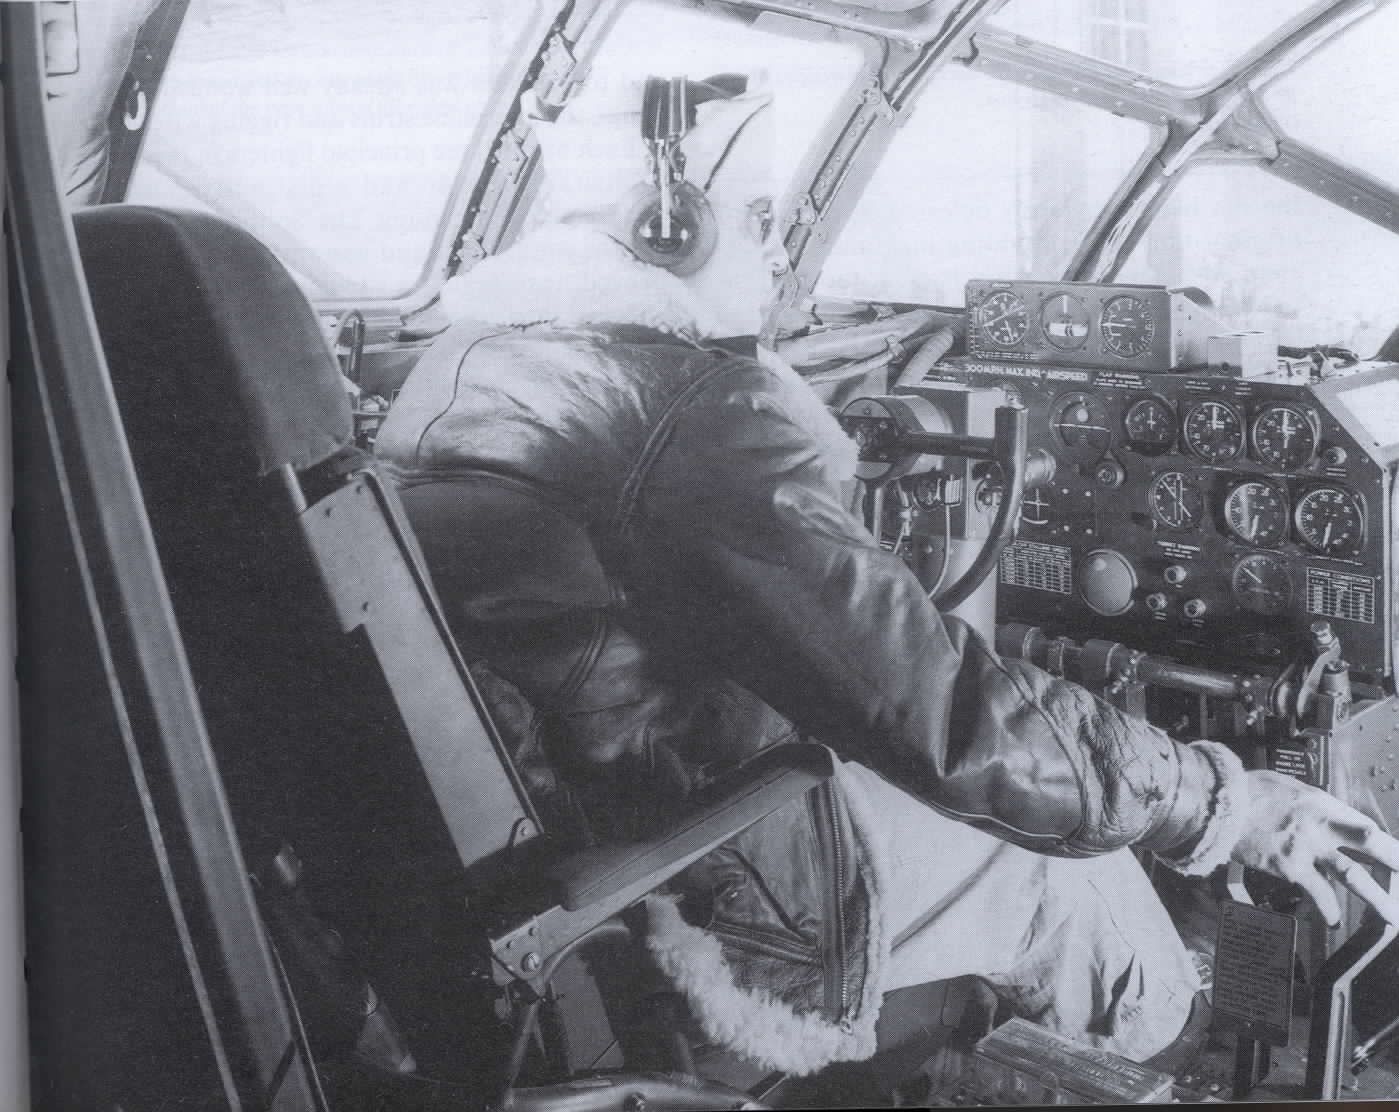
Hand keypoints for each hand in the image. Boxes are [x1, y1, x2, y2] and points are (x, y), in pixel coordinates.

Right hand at [1232, 770, 1398, 927]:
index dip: (1383, 842)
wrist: (1218, 803)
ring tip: (1393, 916)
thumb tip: (1324, 815)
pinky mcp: (1289, 867)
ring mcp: (1307, 848)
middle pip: (1372, 844)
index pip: (1364, 825)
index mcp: (1322, 802)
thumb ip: (1310, 804)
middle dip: (1396, 862)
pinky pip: (1318, 893)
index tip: (1393, 854)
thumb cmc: (1247, 790)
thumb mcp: (1288, 787)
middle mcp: (1321, 825)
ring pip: (1353, 875)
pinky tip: (1334, 920)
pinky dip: (1329, 909)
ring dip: (1377, 898)